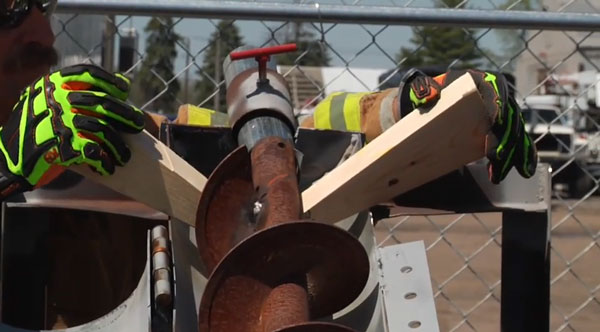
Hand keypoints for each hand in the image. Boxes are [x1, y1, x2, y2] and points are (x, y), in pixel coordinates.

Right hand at [0, 64, 143, 195]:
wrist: (7, 159)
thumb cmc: (33, 130)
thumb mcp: (47, 103)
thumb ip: (77, 93)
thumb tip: (123, 83)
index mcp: (51, 85)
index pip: (87, 74)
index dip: (109, 81)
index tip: (124, 90)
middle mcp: (56, 99)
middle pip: (102, 103)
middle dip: (124, 114)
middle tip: (137, 124)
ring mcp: (59, 121)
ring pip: (102, 130)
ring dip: (117, 146)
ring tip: (123, 156)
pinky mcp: (62, 145)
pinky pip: (94, 151)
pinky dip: (103, 161)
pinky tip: (107, 167)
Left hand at [398, 68, 536, 183]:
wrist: (436, 99)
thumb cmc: (431, 93)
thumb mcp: (424, 88)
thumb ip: (424, 89)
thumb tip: (429, 94)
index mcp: (483, 82)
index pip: (495, 95)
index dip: (497, 110)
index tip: (494, 127)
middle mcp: (499, 95)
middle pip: (508, 118)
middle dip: (506, 139)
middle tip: (497, 158)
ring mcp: (504, 111)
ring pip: (515, 133)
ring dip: (513, 154)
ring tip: (500, 174)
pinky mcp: (504, 126)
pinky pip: (518, 140)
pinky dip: (524, 155)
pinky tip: (525, 171)